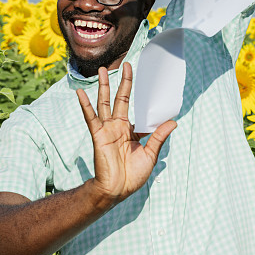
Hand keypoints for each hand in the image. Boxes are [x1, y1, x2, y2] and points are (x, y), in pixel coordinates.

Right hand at [76, 63, 176, 206]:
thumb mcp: (150, 154)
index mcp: (130, 131)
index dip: (141, 99)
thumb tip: (173, 122)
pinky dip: (85, 105)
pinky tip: (80, 93)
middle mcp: (118, 127)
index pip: (136, 110)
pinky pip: (91, 117)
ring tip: (102, 70)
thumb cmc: (133, 176)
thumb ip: (158, 136)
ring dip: (103, 86)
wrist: (116, 190)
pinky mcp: (98, 135)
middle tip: (127, 64)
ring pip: (105, 103)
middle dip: (123, 82)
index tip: (147, 84)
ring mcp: (107, 129)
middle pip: (120, 99)